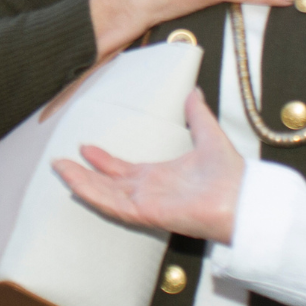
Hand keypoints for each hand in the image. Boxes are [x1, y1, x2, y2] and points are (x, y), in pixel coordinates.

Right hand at [52, 88, 244, 243]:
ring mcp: (147, 204)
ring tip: (61, 169)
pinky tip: (77, 184)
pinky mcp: (148, 213)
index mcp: (162, 178)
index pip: (124, 171)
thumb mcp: (209, 135)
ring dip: (82, 182)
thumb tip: (194, 92)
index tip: (85, 148)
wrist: (245, 199)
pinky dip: (94, 194)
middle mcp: (151, 192)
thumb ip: (198, 115)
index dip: (103, 161)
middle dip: (83, 174)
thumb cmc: (232, 176)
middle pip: (108, 184)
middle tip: (60, 162)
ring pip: (105, 194)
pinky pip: (114, 205)